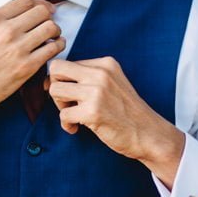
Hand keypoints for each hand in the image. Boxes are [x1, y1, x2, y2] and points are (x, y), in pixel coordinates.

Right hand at [0, 0, 65, 121]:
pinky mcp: (27, 66)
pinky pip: (53, 48)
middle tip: (49, 24)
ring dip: (55, 31)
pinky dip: (58, 45)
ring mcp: (18, 48)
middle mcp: (6, 30)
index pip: (26, 2)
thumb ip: (1, 21)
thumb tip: (26, 13)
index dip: (40, 4)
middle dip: (49, 16)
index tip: (46, 9)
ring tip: (53, 37)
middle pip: (42, 12)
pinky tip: (54, 47)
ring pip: (51, 27)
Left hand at [47, 57, 185, 188]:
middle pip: (56, 69)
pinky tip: (77, 128)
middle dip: (55, 87)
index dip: (61, 80)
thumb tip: (49, 80)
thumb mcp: (111, 83)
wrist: (149, 134)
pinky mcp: (93, 112)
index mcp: (105, 64)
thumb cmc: (126, 112)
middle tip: (67, 103)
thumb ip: (88, 77)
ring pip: (54, 90)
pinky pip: (63, 114)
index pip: (66, 62)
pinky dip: (67, 124)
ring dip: (59, 106)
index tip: (68, 95)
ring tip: (74, 116)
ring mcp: (97, 92)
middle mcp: (100, 73)